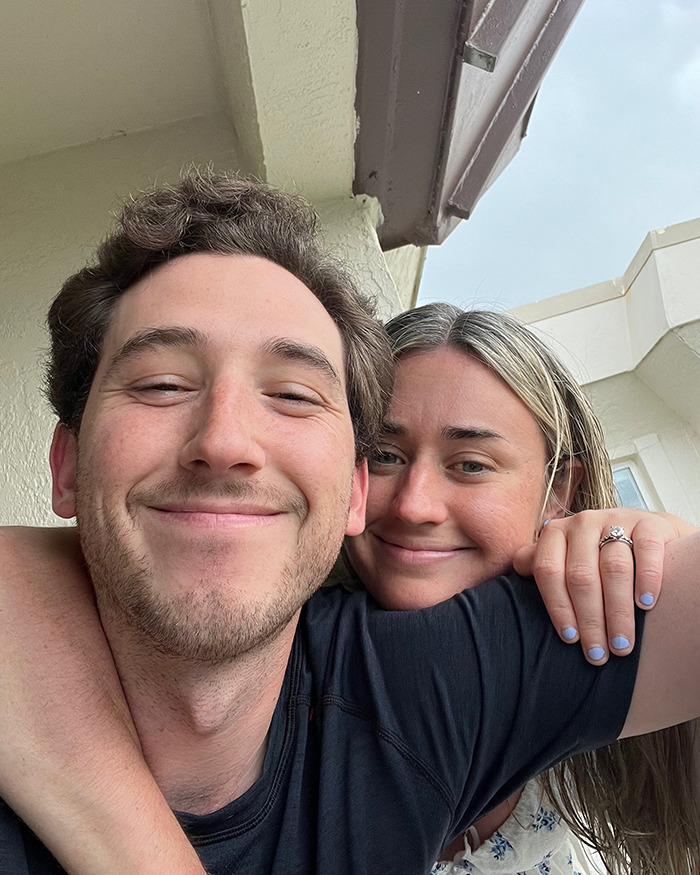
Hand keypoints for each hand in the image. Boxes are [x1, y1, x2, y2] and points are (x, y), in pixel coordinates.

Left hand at [512, 510, 696, 664]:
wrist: (646, 532)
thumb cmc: (597, 555)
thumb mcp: (565, 557)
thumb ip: (539, 568)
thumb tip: (505, 590)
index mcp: (555, 533)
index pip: (548, 571)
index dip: (558, 607)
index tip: (570, 640)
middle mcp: (582, 523)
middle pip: (581, 576)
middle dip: (589, 620)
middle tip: (599, 654)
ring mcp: (616, 519)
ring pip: (614, 569)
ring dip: (618, 611)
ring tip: (622, 644)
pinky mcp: (650, 523)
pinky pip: (647, 551)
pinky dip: (647, 579)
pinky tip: (646, 604)